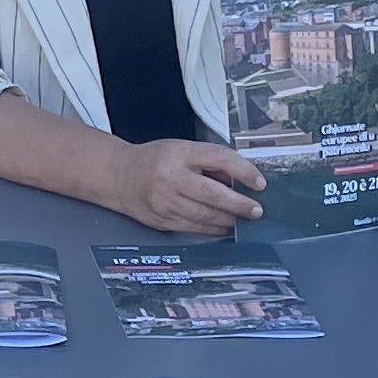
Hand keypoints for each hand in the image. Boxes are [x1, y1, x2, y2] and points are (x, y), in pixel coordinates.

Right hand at [116, 139, 270, 234]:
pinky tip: (225, 226)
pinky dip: (213, 228)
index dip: (243, 171)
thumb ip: (210, 161)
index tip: (259, 182)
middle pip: (213, 194)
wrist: (119, 176)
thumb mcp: (182, 149)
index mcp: (179, 153)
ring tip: (244, 219)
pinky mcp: (163, 220)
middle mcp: (172, 178)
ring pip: (205, 215)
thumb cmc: (154, 160)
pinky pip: (194, 227)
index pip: (218, 158)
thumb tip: (240, 179)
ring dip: (229, 219)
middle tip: (257, 210)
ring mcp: (166, 202)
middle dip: (240, 204)